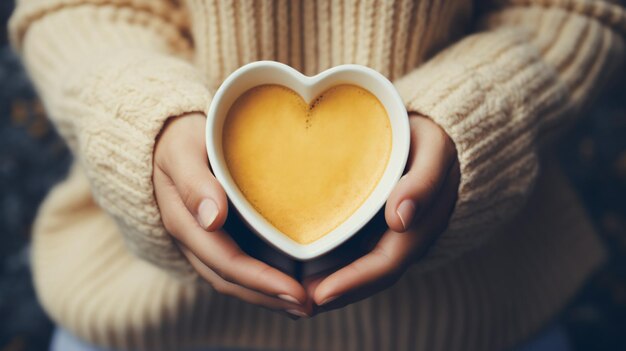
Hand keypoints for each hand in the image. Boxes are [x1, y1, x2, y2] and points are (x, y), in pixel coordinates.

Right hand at [153, 112, 309, 317]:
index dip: (260, 281)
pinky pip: (236, 266)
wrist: (165, 138)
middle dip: (269, 297)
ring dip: (267, 297)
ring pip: (233, 280)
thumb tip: (213, 219)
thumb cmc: (179, 139)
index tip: (295, 290)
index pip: (226, 262)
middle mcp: (194, 240)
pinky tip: (288, 281)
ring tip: (305, 304)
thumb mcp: (182, 152)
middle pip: (231, 281)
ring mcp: (202, 242)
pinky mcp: (214, 237)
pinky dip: (261, 280)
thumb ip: (195, 183)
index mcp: (184, 223)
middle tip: (310, 306)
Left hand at [306, 113, 459, 313]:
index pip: (388, 264)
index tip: (320, 293)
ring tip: (295, 293)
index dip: (356, 282)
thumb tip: (400, 221)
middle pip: (372, 275)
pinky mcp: (375, 225)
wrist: (426, 131)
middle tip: (298, 301)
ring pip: (362, 268)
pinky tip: (305, 267)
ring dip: (333, 285)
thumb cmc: (427, 137)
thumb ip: (424, 182)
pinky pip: (355, 251)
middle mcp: (407, 236)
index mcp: (423, 224)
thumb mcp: (434, 149)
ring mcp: (391, 233)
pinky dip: (334, 264)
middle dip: (338, 292)